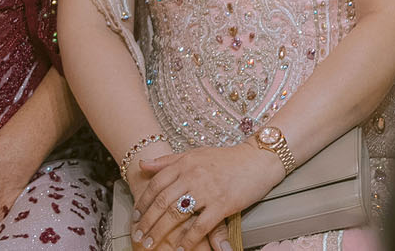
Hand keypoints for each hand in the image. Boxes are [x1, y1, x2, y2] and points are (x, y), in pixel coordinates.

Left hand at [134, 145, 279, 250]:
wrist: (259, 159)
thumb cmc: (227, 159)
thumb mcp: (196, 154)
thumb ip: (169, 161)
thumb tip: (142, 165)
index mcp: (186, 162)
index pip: (156, 184)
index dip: (142, 203)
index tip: (135, 217)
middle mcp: (194, 175)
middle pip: (162, 202)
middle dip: (147, 222)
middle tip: (138, 237)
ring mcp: (208, 190)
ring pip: (176, 214)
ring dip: (160, 232)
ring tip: (151, 244)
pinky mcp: (223, 203)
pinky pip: (200, 226)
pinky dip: (187, 240)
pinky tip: (179, 248)